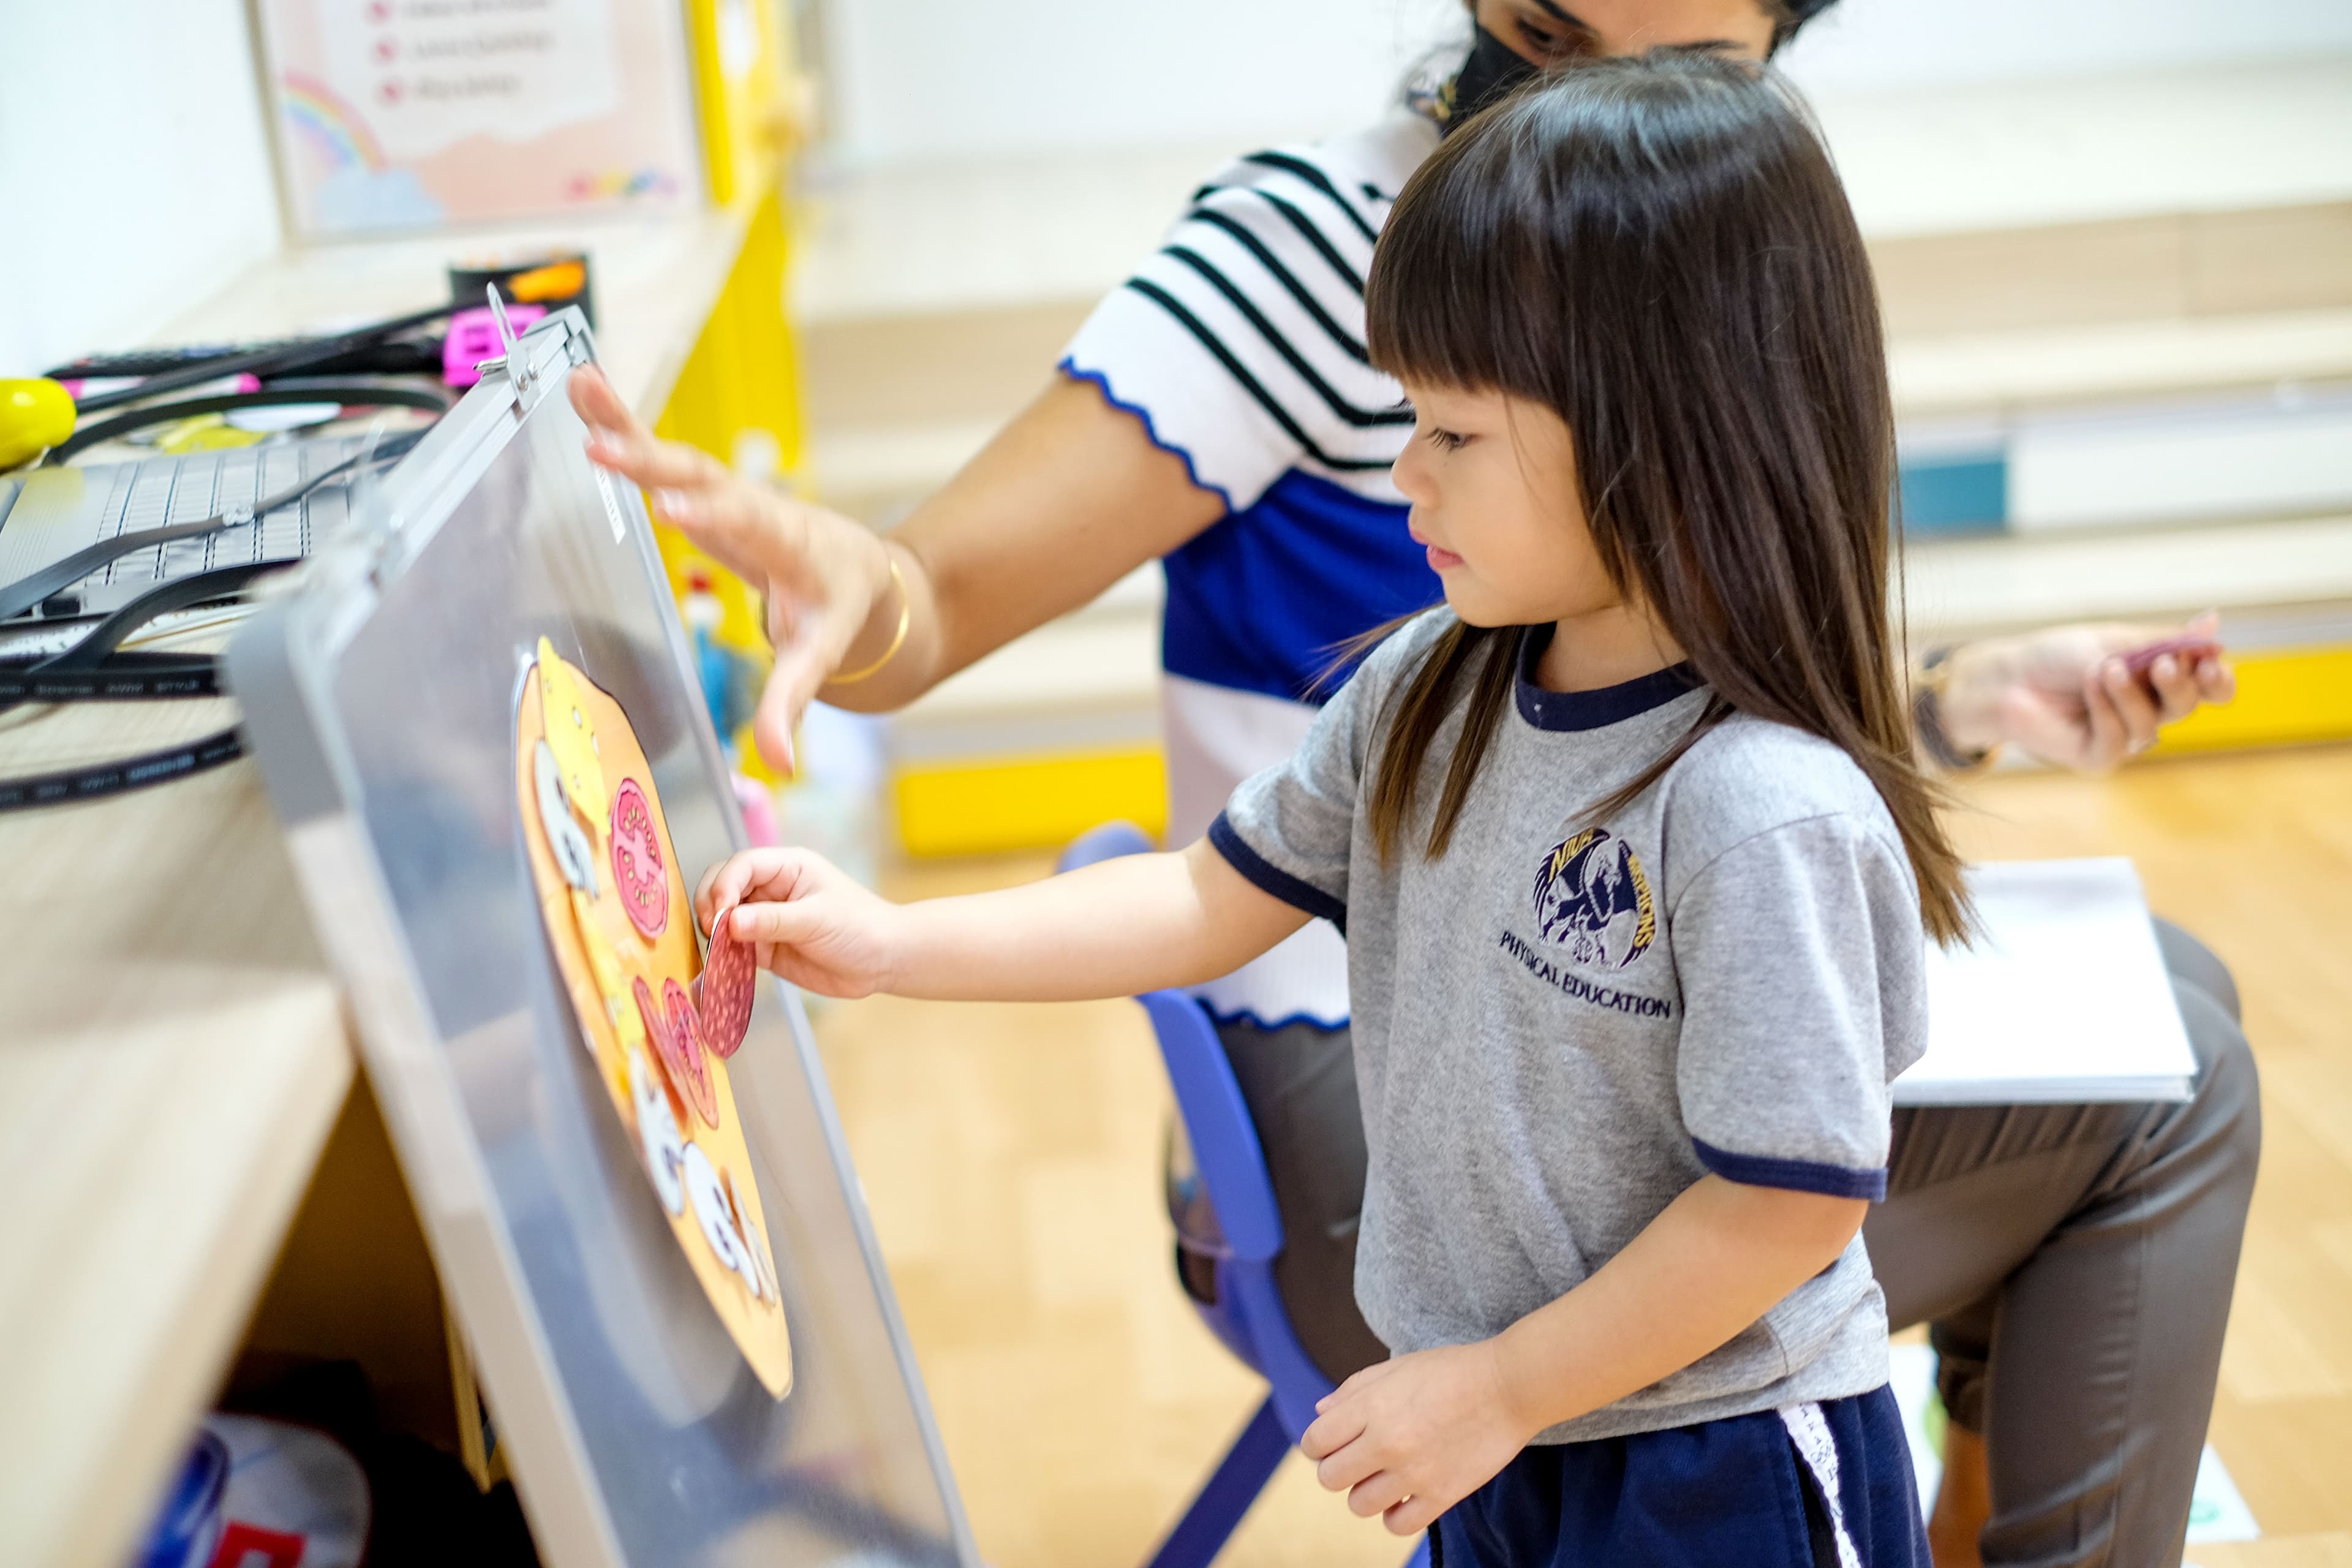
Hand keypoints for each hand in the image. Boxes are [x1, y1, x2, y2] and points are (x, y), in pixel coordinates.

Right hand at [570, 366, 896, 772]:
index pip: (751, 529)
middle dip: (656, 464)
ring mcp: (728, 494)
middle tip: (605, 446)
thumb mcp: (823, 655)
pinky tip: (582, 390)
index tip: (677, 506)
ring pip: (677, 454)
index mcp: (791, 546)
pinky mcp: (705, 489)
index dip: (715, 518)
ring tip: (580, 386)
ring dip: (630, 424)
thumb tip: (781, 764)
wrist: (862, 571)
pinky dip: (624, 423)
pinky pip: (662, 454)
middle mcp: (757, 509)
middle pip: (706, 482)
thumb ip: (793, 703)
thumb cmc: (839, 610)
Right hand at [693, 848, 903, 997]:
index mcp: (787, 868)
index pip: (742, 865)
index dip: (724, 884)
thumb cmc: (861, 927)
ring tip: (719, 951)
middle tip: (714, 931)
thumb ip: (773, 921)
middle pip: (723, 886)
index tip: (721, 912)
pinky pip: (734, 948)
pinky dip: (725, 956)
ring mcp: (766, 919)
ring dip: (715, 933)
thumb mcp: (817, 919)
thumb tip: (730, 922)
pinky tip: (725, 966)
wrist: (883, 961)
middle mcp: (771, 890)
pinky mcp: (765, 948)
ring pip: (724, 918)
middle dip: (711, 905)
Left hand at [1299, 1340, 1532, 1536]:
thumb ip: (1352, 1390)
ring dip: (1365, 1493)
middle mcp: (1387, 1442)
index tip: (1333, 1443)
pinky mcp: (1442, 1495)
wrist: (1508, 1386)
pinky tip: (1403, 1497)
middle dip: (1338, 1469)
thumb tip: (1320, 1414)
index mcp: (1371, 1406)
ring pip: (1359, 1505)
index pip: (1315, 1442)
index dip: (1318, 1445)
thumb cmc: (1451, 1371)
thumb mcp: (1395, 1367)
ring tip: (1384, 1477)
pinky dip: (1394, 1515)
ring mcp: (1415, 1473)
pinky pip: (1398, 1525)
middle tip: (1359, 1460)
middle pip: (1330, 1478)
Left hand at [1935, 611, 2234, 771]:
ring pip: (2151, 724)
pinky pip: (2118, 742)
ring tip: (2103, 669)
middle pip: (2186, 705)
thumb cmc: (2059, 656)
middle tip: (2158, 664)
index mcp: (2160, 679)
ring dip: (2128, 693)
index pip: (2208, 688)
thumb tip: (2213, 621)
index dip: (2217, 680)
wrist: (2008, 677)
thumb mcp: (2116, 641)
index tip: (2210, 664)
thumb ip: (2164, 640)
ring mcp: (2125, 736)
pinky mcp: (2098, 757)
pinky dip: (2105, 712)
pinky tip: (2087, 690)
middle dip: (2177, 684)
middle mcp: (2148, 710)